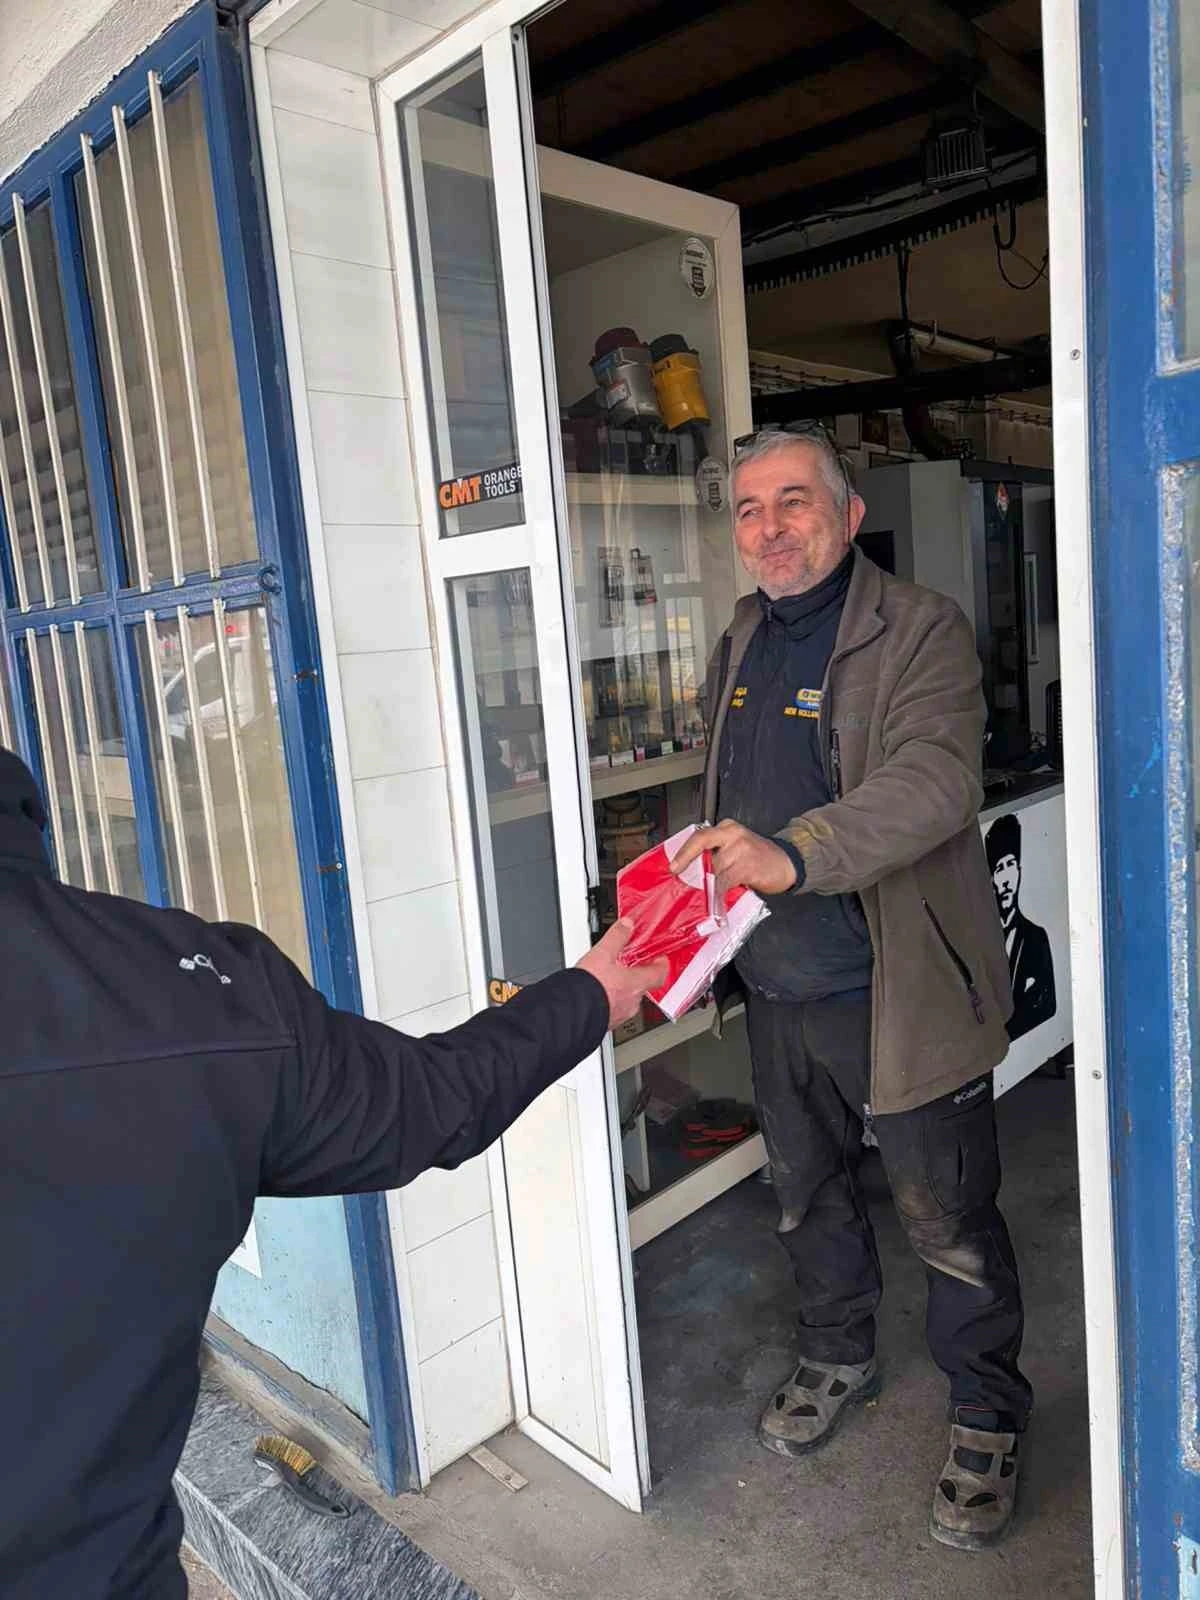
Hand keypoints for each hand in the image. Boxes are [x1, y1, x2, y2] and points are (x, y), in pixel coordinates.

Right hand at [576, 918, 668, 1028]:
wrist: (571, 1013)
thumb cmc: (589, 987)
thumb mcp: (602, 953)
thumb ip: (617, 937)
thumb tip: (627, 925)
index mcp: (636, 983)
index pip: (660, 974)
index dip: (661, 965)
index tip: (659, 959)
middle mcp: (632, 1002)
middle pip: (643, 987)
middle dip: (636, 976)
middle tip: (630, 967)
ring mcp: (620, 1014)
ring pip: (627, 1000)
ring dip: (621, 990)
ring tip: (608, 980)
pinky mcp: (606, 1022)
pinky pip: (613, 1010)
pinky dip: (609, 1002)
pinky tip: (597, 995)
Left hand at [670, 820, 797, 900]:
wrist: (787, 863)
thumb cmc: (758, 858)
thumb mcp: (736, 848)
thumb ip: (716, 854)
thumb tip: (691, 873)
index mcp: (726, 828)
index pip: (699, 836)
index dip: (684, 852)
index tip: (673, 867)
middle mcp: (733, 834)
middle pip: (704, 851)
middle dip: (693, 871)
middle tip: (684, 884)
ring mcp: (742, 848)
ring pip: (714, 868)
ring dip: (707, 884)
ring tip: (704, 895)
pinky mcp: (748, 865)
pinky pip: (726, 880)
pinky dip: (718, 892)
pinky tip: (716, 900)